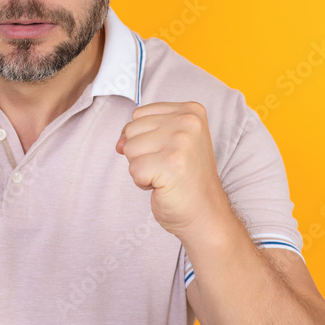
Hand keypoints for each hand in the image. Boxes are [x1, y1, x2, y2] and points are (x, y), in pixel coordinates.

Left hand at [115, 101, 226, 236]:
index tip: (169, 153)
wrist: (205, 213)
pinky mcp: (170, 164)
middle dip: (142, 153)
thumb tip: (120, 143)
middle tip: (167, 166)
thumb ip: (142, 133)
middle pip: (132, 129)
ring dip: (142, 167)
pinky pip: (134, 169)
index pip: (139, 114)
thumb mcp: (168, 143)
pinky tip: (163, 185)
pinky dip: (143, 182)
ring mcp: (181, 142)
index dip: (145, 139)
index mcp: (190, 111)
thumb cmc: (185, 180)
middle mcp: (188, 121)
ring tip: (165, 175)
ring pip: (130, 148)